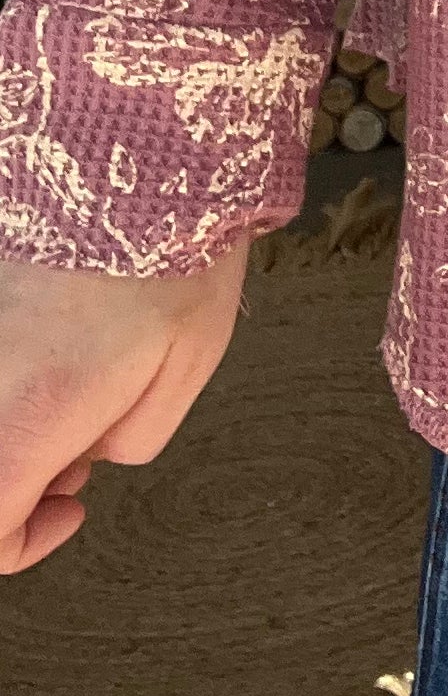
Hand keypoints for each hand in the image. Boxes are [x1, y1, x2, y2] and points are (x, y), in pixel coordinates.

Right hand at [0, 237, 249, 570]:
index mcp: (24, 422)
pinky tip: (46, 343)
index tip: (71, 506)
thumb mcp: (183, 371)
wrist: (137, 152)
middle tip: (69, 442)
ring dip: (14, 421)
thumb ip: (130, 439)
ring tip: (65, 383)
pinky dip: (10, 373)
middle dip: (12, 477)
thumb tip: (90, 453)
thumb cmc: (171, 255)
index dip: (22, 543)